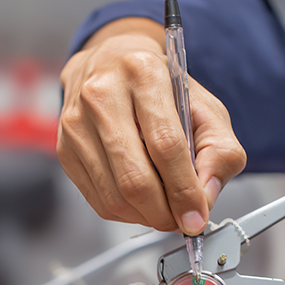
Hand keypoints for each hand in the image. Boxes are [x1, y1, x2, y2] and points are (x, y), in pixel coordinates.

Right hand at [57, 18, 246, 233]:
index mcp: (143, 73)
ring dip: (147, 216)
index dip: (184, 190)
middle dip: (165, 212)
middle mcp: (102, 94)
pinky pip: (98, 200)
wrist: (112, 64)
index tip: (198, 216)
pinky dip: (127, 212)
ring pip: (114, 195)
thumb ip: (220, 152)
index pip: (166, 145)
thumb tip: (205, 197)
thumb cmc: (161, 88)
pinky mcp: (65, 148)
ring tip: (166, 210)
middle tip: (183, 220)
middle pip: (135, 178)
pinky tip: (142, 200)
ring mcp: (76, 122)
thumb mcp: (206, 108)